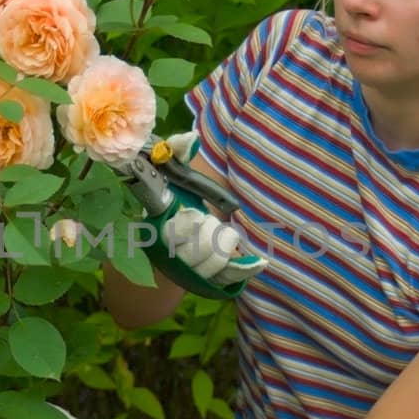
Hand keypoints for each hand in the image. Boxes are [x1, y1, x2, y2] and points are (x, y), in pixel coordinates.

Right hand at [159, 132, 268, 286]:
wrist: (169, 235)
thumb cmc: (174, 196)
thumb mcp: (173, 170)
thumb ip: (177, 152)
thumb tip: (192, 139)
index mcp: (158, 225)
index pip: (172, 232)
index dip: (186, 225)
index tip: (195, 213)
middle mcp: (171, 253)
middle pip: (198, 248)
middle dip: (209, 229)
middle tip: (206, 218)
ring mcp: (189, 269)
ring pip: (214, 262)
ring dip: (223, 242)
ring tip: (223, 230)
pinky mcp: (207, 279)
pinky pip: (227, 278)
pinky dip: (245, 269)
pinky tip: (261, 262)